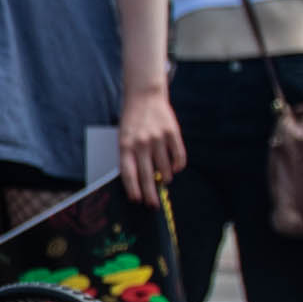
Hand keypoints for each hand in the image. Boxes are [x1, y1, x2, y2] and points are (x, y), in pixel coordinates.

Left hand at [116, 80, 182, 205]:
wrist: (144, 96)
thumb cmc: (132, 122)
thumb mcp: (123, 137)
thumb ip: (130, 157)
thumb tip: (140, 183)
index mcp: (125, 145)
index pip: (128, 173)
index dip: (133, 189)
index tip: (137, 200)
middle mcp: (141, 143)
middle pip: (147, 175)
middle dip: (150, 194)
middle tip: (153, 205)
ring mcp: (157, 138)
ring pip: (164, 169)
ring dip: (164, 178)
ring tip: (163, 180)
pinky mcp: (172, 132)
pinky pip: (178, 157)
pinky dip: (177, 166)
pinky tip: (174, 169)